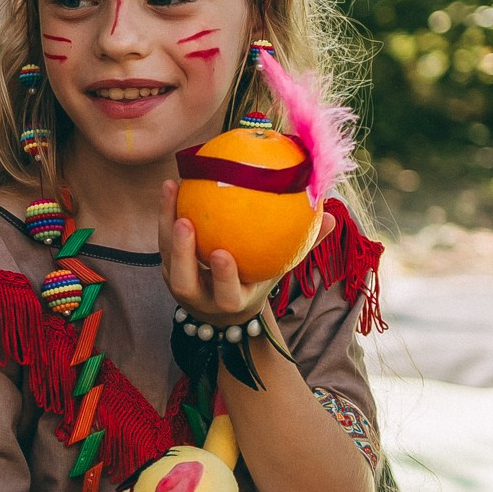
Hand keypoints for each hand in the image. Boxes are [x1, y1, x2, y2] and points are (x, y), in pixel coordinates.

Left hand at [160, 180, 333, 325]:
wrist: (222, 307)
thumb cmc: (259, 280)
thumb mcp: (279, 269)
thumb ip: (303, 246)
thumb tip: (331, 216)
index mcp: (230, 302)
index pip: (225, 294)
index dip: (223, 278)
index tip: (223, 254)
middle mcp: (199, 297)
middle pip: (184, 282)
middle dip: (182, 254)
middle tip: (185, 222)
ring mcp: (178, 284)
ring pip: (166, 257)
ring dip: (166, 224)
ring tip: (173, 189)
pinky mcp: (166, 267)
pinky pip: (161, 239)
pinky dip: (165, 213)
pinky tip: (172, 184)